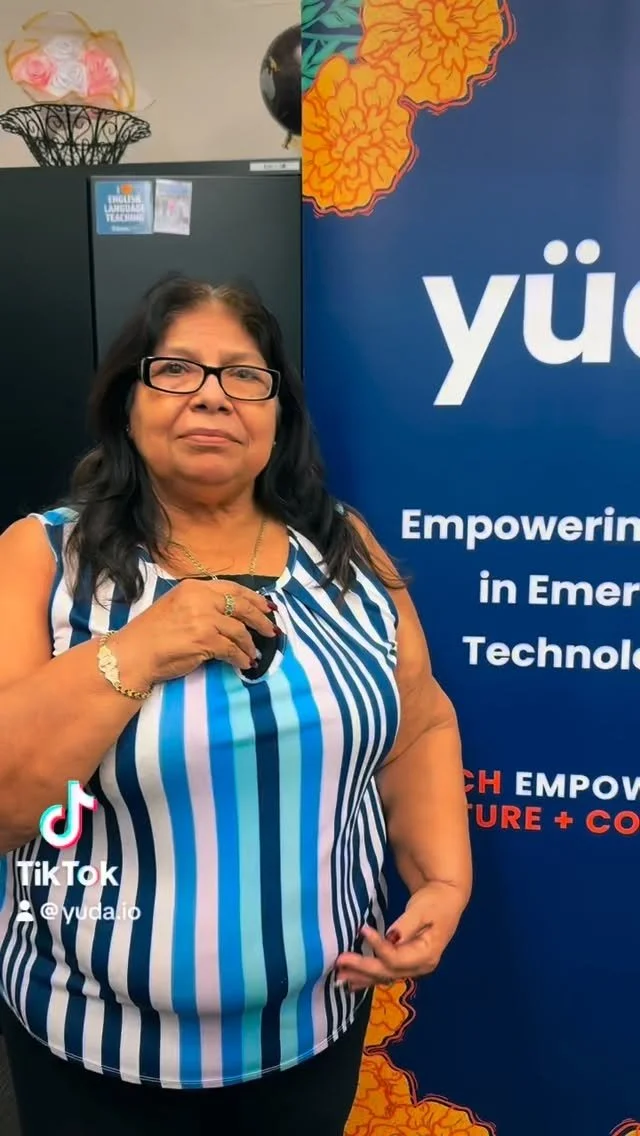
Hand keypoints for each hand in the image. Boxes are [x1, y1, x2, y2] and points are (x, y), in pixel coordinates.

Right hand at [114, 579, 277, 684]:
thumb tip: (231, 615)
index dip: (254, 599)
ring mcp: (204, 619)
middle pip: (242, 606)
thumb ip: (201, 604)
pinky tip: (244, 664)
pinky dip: (241, 657)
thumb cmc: (152, 633)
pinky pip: (232, 649)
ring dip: (250, 644)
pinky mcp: (205, 640)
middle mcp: (201, 599)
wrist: (134, 653)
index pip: (233, 589)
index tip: (267, 608)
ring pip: (240, 630)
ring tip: (254, 654)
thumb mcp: (177, 606)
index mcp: (194, 588)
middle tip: (271, 631)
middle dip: (261, 619)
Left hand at [335, 881, 465, 990]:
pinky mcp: (406, 964)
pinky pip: (385, 974)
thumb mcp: (422, 909)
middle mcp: (421, 966)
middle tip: (340, 961)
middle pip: (388, 971)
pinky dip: (368, 978)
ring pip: (384, 976)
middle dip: (362, 967)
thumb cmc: (436, 902)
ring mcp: (413, 968)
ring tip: (339, 978)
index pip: (397, 957)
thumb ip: (406, 925)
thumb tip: (391, 937)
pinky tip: (353, 983)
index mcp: (427, 954)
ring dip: (361, 977)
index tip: (362, 930)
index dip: (378, 946)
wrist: (447, 901)